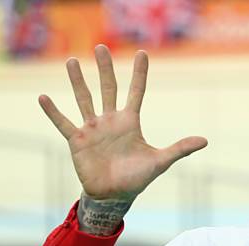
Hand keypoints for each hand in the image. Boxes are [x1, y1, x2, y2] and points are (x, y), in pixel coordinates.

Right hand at [38, 44, 207, 200]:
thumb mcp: (160, 161)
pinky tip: (43, 97)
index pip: (136, 92)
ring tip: (73, 61)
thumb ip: (180, 148)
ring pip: (85, 99)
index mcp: (130, 122)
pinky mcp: (77, 141)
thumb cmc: (137, 178)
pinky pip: (63, 123)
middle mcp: (111, 120)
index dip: (140, 74)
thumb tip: (205, 140)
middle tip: (102, 47)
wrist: (115, 195)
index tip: (142, 54)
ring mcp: (93, 129)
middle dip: (105, 68)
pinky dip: (53, 112)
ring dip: (78, 81)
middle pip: (108, 88)